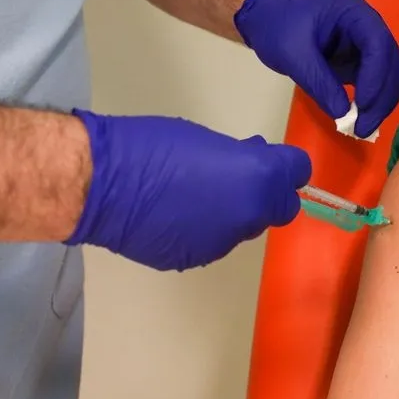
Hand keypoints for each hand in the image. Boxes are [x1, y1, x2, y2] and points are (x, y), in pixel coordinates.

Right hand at [65, 109, 310, 270]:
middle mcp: (250, 215)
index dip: (285, 166)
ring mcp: (224, 242)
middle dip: (267, 194)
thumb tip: (255, 161)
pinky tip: (177, 216)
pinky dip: (205, 229)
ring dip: (234, 213)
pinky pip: (214, 241)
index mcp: (258, 178)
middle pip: (279, 207)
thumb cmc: (152, 146)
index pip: (297, 172)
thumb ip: (242, 156)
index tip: (270, 160)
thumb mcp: (209, 139)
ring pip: (245, 227)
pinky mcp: (197, 259)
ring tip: (197, 196)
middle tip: (238, 178)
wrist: (101, 185)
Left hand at [234, 0, 398, 138]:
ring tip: (361, 128)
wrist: (267, 20)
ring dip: (380, 104)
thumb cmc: (278, 27)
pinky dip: (372, 104)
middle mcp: (368, 28)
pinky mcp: (361, 63)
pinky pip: (376, 85)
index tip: (362, 105)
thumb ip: (318, 81)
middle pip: (390, 63)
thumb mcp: (293, 54)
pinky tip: (360, 120)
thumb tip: (343, 114)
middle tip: (363, 128)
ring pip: (389, 77)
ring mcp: (366, 46)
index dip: (376, 76)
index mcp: (355, 14)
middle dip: (381, 97)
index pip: (378, 44)